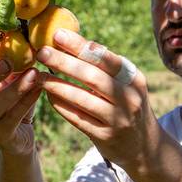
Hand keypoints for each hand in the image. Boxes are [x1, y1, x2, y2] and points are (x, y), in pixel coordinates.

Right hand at [0, 38, 45, 156]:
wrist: (21, 136)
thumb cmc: (14, 101)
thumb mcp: (10, 80)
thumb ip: (10, 62)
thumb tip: (19, 34)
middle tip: (7, 62)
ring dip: (14, 88)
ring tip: (32, 73)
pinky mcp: (1, 136)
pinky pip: (13, 118)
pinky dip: (26, 102)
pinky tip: (39, 89)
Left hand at [35, 29, 159, 167]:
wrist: (143, 146)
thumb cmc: (125, 105)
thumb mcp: (124, 85)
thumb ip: (103, 66)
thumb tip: (69, 40)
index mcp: (133, 78)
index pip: (105, 58)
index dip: (80, 45)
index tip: (57, 34)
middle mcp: (128, 98)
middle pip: (92, 76)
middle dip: (64, 62)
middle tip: (41, 52)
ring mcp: (118, 119)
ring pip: (81, 98)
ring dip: (57, 85)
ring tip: (38, 76)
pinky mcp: (105, 137)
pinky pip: (77, 118)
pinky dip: (60, 105)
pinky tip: (47, 95)